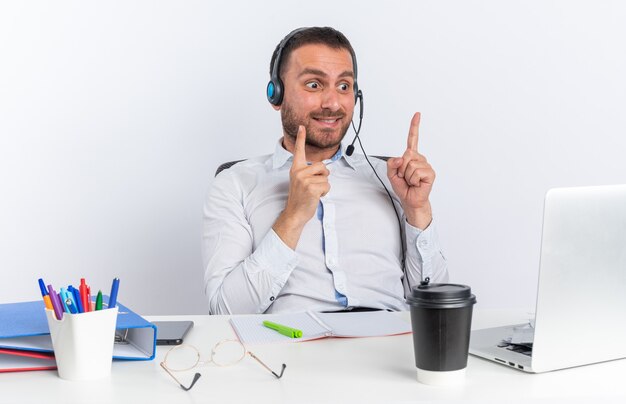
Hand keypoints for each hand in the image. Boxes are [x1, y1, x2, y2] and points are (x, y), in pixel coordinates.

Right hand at [273, 126, 329, 248]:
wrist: (295, 213)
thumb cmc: (300, 198)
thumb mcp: (301, 181)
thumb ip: (309, 172)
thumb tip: (325, 169)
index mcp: (296, 169)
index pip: (299, 151)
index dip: (300, 138)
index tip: (302, 126)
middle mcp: (298, 172)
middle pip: (323, 166)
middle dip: (323, 176)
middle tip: (313, 186)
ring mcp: (304, 180)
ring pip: (326, 177)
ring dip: (324, 186)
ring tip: (313, 192)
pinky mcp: (311, 188)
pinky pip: (327, 186)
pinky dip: (325, 192)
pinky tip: (315, 197)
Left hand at [387, 112, 434, 228]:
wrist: (410, 200)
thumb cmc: (403, 187)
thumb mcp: (391, 175)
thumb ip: (391, 164)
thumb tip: (400, 158)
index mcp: (411, 156)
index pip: (412, 139)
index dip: (414, 126)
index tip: (417, 114)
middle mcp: (420, 158)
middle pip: (406, 155)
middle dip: (401, 169)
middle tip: (405, 177)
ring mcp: (426, 165)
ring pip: (410, 165)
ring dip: (406, 176)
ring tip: (411, 181)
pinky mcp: (430, 173)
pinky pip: (416, 172)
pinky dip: (413, 180)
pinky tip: (416, 184)